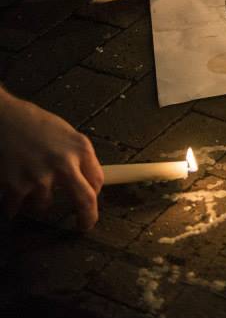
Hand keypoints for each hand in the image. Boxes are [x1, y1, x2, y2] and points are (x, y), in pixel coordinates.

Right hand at [0, 88, 102, 229]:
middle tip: (84, 225)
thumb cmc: (33, 123)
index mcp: (81, 149)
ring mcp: (40, 177)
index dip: (94, 193)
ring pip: (44, 205)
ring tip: (26, 180)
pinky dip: (13, 204)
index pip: (98, 181)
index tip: (91, 200)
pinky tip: (11, 190)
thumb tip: (87, 179)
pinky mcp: (16, 185)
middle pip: (85, 200)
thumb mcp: (66, 134)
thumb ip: (78, 156)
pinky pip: (18, 208)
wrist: (2, 118)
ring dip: (36, 199)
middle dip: (87, 218)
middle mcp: (64, 164)